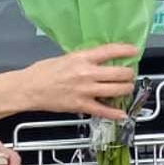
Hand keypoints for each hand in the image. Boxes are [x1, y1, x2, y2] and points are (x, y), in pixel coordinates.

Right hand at [26, 44, 140, 118]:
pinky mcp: (81, 105)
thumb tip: (98, 60)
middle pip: (119, 73)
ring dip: (126, 90)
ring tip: (127, 89)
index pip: (110, 51)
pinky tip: (123, 114)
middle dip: (129, 74)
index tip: (135, 50)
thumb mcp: (65, 58)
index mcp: (82, 58)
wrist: (29, 88)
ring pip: (116, 90)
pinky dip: (115, 114)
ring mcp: (85, 90)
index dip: (126, 50)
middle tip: (130, 74)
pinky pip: (103, 110)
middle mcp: (87, 73)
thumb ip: (83, 60)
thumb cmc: (43, 72)